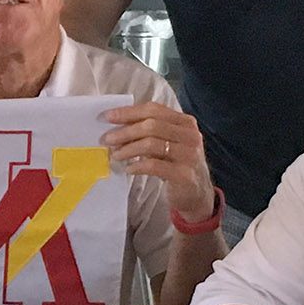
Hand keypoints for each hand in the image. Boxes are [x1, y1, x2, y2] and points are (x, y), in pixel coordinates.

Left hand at [100, 102, 216, 220]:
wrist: (197, 194)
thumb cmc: (177, 165)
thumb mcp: (168, 144)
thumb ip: (151, 132)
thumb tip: (117, 126)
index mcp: (185, 122)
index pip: (154, 110)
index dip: (128, 112)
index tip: (107, 117)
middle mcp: (190, 135)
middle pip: (151, 125)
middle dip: (125, 131)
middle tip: (107, 139)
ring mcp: (188, 155)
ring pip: (151, 144)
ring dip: (128, 149)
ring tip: (115, 155)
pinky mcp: (183, 174)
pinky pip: (154, 165)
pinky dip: (137, 165)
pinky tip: (129, 169)